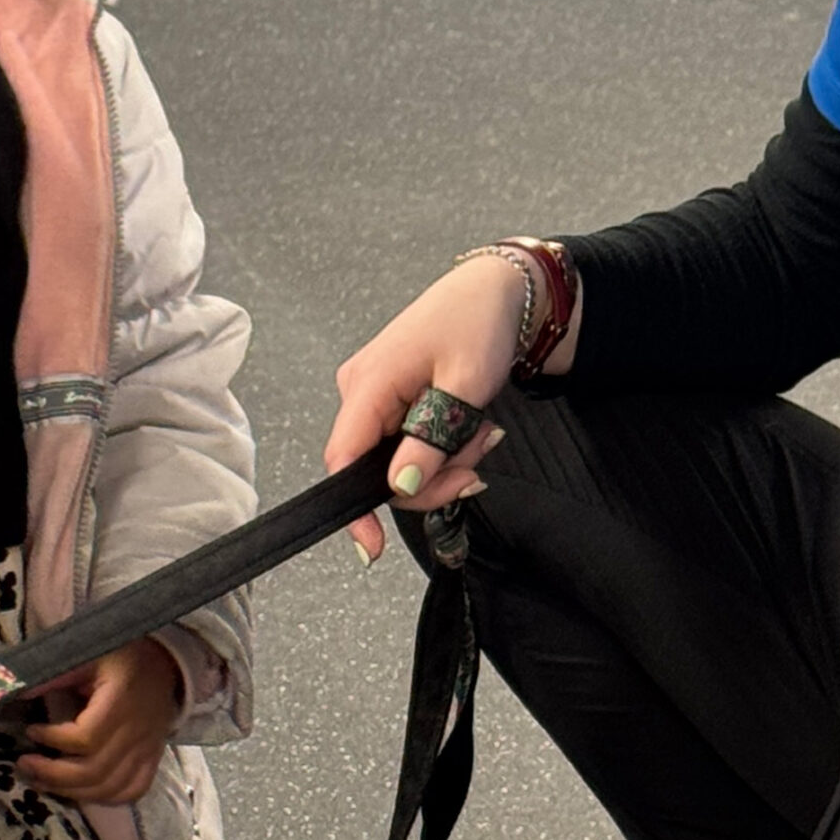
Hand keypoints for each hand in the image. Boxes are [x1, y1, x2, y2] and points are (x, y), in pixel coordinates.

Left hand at [15, 637, 182, 806]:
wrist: (165, 664)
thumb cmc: (121, 657)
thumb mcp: (88, 654)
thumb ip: (55, 674)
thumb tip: (17, 692)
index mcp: (122, 700)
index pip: (87, 737)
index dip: (54, 740)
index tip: (31, 730)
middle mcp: (138, 731)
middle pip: (95, 771)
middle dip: (53, 775)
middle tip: (25, 765)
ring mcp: (149, 749)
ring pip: (110, 788)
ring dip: (71, 791)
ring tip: (42, 781)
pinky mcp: (153, 760)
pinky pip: (132, 791)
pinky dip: (104, 798)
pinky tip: (79, 790)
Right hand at [327, 257, 536, 562]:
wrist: (495, 292)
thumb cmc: (477, 324)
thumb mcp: (464, 388)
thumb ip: (429, 441)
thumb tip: (398, 486)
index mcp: (369, 384)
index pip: (344, 460)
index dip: (355, 507)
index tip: (371, 548)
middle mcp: (360, 391)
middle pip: (379, 468)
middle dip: (432, 476)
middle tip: (477, 463)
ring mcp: (374, 395)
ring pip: (400, 459)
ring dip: (445, 458)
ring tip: (479, 427)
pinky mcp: (390, 399)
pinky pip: (408, 442)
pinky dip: (442, 444)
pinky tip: (467, 422)